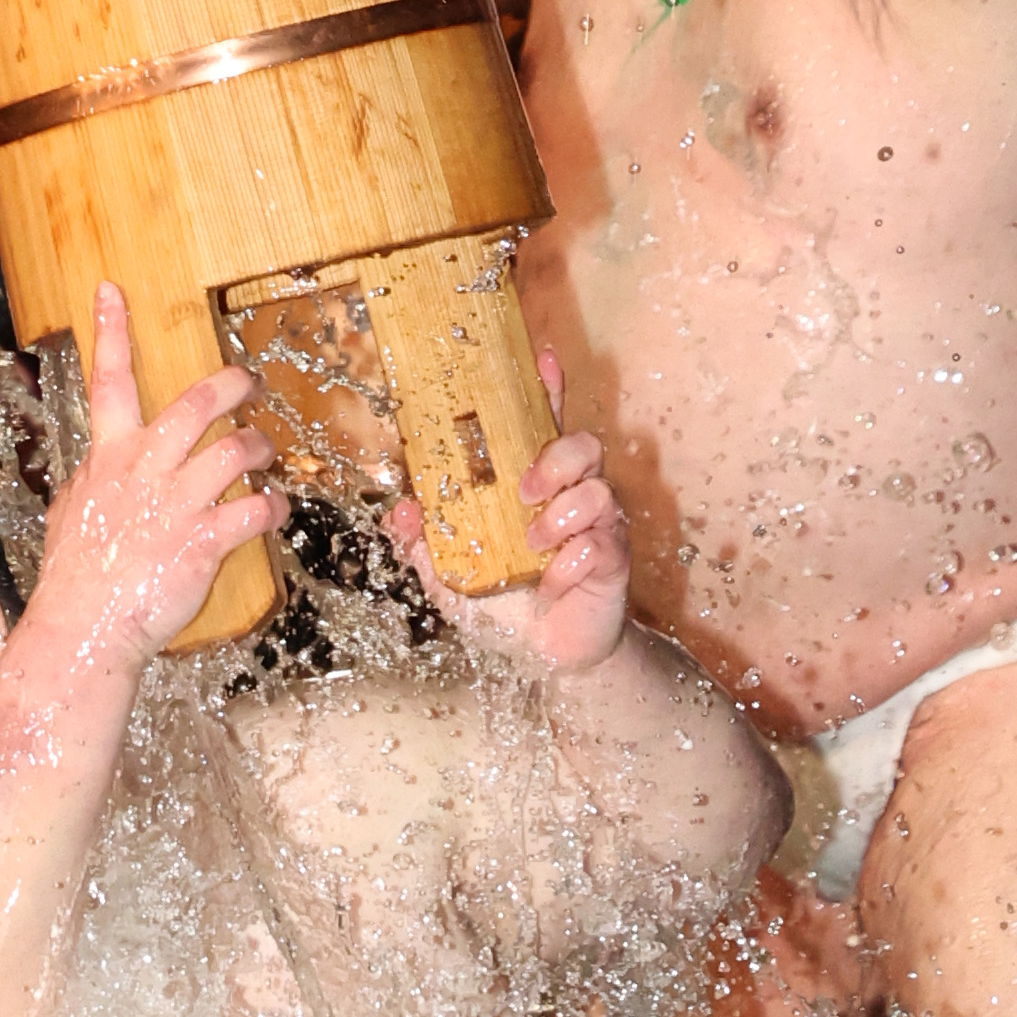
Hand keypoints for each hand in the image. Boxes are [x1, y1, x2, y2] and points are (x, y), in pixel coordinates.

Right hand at [25, 280, 282, 666]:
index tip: (111, 291)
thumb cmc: (75, 575)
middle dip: (229, 384)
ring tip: (265, 450)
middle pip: (195, 404)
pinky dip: (272, 506)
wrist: (84, 627)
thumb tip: (96, 469)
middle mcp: (144, 469)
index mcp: (109, 457)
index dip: (112, 332)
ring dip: (258, 446)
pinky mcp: (203, 540)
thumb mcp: (69, 513)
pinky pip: (253, 509)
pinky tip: (275, 510)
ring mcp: (176, 503)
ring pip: (234, 450)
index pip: (109, 381)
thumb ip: (91, 481)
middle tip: (247, 381)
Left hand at [389, 394, 626, 673]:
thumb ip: (426, 543)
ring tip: (534, 544)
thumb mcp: (452, 576)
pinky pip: (602, 542)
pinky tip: (552, 583)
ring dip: (562, 513)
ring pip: (599, 487)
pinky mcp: (614, 558)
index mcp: (533, 484)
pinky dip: (572, 561)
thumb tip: (402, 509)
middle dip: (555, 458)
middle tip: (526, 489)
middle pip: (583, 443)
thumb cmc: (502, 608)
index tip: (539, 356)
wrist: (545, 660)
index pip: (543, 424)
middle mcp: (571, 494)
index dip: (546, 388)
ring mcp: (597, 524)